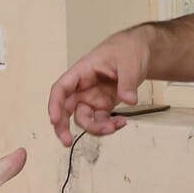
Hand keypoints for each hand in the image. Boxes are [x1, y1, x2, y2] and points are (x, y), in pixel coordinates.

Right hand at [47, 30, 150, 146]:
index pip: (61, 88)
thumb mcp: (129, 63)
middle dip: (63, 127)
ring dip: (96, 128)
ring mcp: (92, 98)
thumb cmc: (126, 50)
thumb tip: (129, 100)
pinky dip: (110, 126)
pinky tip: (122, 122)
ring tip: (115, 126)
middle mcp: (83, 87)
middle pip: (66, 109)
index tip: (54, 120)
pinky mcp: (103, 105)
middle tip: (67, 142)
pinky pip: (100, 121)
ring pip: (84, 119)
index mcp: (82, 72)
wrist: (138, 51)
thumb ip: (127, 83)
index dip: (54, 104)